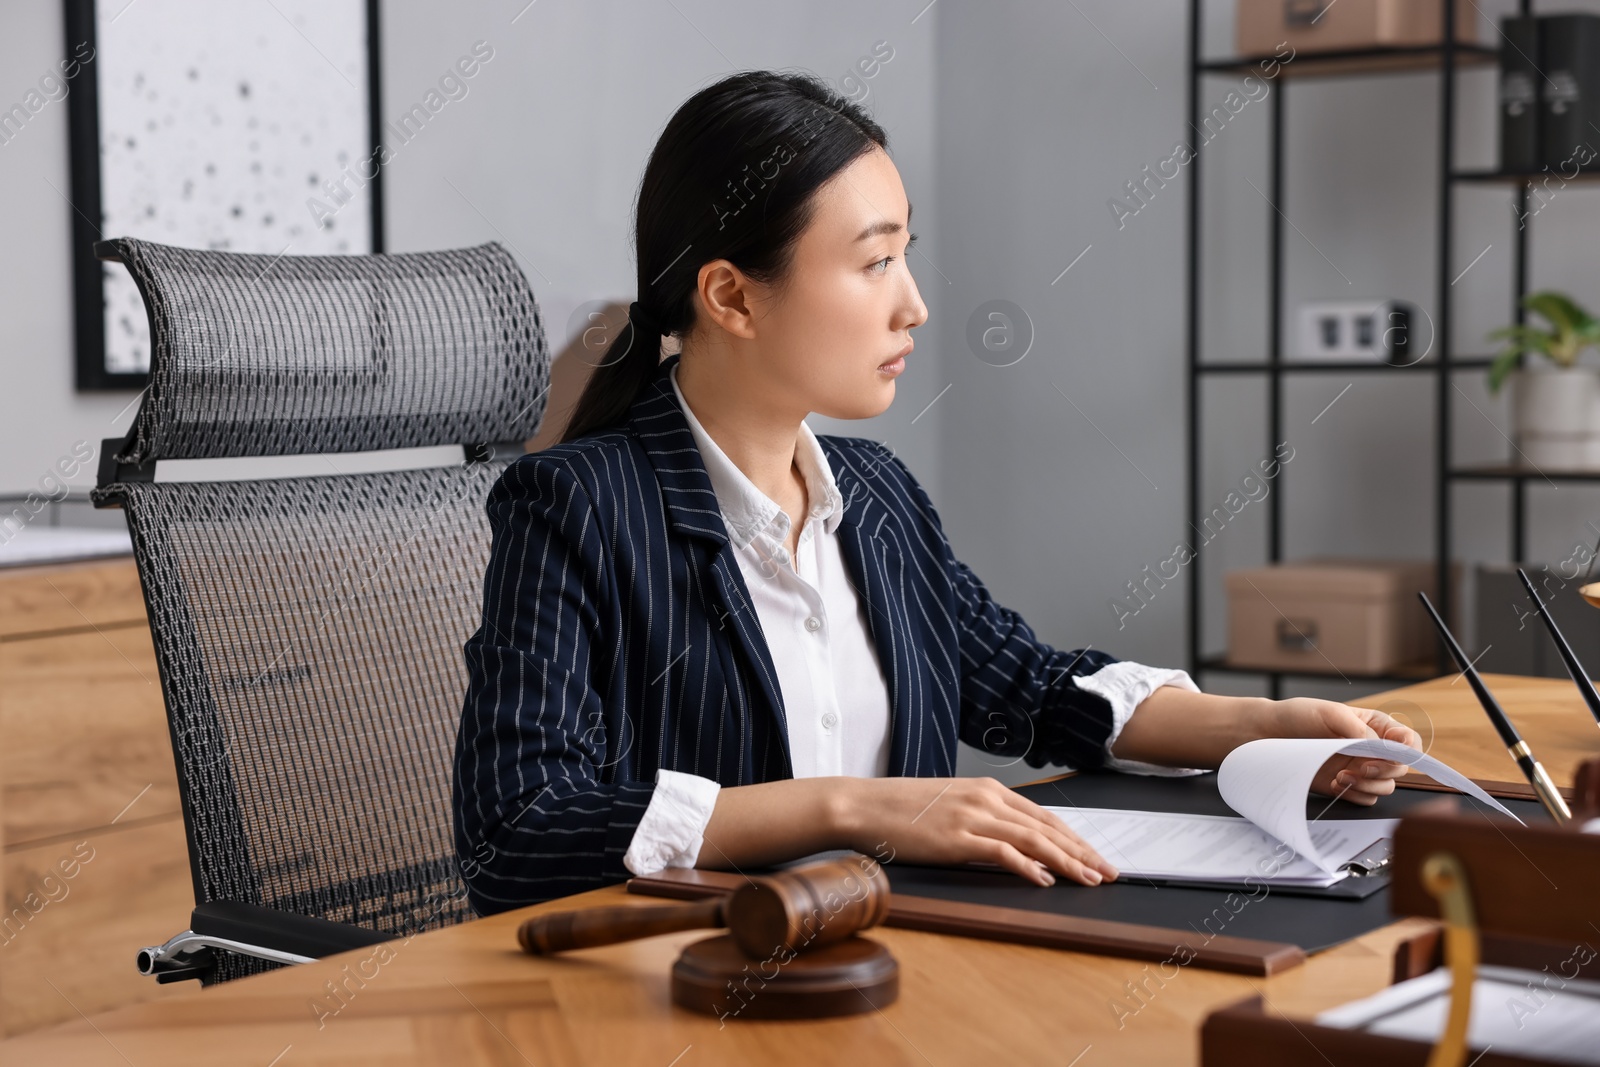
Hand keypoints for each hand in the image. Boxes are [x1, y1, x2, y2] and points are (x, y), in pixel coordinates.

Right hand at [835, 776, 1118, 887]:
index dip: (1074, 838)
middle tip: (1107, 872)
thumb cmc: (901, 809)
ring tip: (1088, 879)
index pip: (1044, 816)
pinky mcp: (957, 837)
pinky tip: (1043, 880)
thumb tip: (1013, 845)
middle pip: (1047, 828)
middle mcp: (987, 798)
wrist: (864, 805)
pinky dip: (1027, 867)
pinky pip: (1002, 852)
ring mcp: (972, 816)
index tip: (1095, 856)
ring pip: (1033, 840)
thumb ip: (983, 819)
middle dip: (1082, 851)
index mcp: (988, 789)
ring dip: (1066, 862)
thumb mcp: (951, 805)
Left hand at [1263, 697, 1423, 806]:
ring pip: (1384, 787)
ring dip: (1368, 785)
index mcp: (1375, 726)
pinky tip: (1335, 783)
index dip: (1407, 750)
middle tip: (1361, 767)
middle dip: (1383, 770)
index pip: (1407, 741)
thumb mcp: (1329, 713)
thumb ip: (1357, 728)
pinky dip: (1355, 795)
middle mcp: (1371, 750)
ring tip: (1342, 776)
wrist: (1269, 734)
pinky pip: (1365, 798)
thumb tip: (1379, 746)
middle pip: (1399, 769)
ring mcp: (1359, 769)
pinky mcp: (1345, 786)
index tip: (1393, 753)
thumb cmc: (1298, 716)